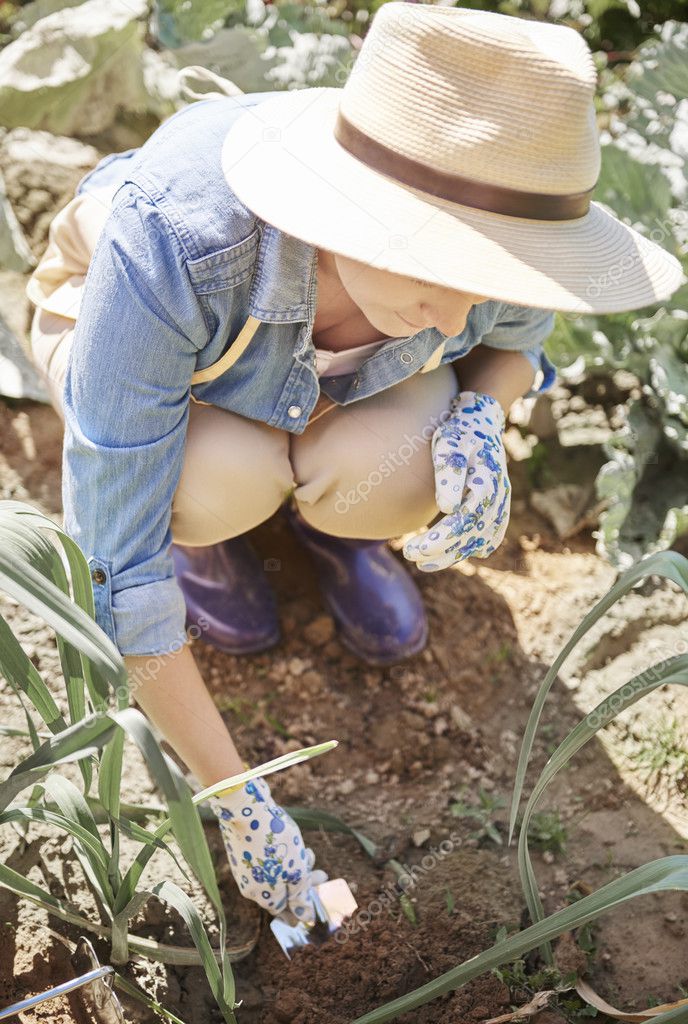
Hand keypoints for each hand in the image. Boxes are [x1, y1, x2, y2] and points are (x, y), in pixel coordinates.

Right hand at [210, 775, 327, 925]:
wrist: (246, 806)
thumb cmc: (274, 841)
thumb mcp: (295, 871)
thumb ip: (300, 896)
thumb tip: (306, 919)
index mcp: (261, 894)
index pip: (281, 910)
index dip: (299, 908)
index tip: (314, 907)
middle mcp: (250, 884)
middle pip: (281, 889)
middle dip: (304, 882)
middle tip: (322, 874)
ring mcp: (245, 865)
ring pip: (275, 872)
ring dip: (296, 866)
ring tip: (310, 853)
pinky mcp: (244, 848)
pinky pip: (267, 859)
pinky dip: (282, 855)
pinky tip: (294, 843)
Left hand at [403, 390, 509, 570]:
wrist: (481, 420)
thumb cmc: (459, 431)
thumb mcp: (449, 443)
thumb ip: (449, 472)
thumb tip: (448, 508)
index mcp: (486, 482)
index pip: (463, 522)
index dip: (441, 540)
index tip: (415, 549)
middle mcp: (498, 495)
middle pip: (472, 535)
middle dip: (442, 551)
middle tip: (412, 556)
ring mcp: (501, 500)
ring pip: (482, 538)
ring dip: (456, 553)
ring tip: (426, 563)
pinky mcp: (498, 502)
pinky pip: (493, 532)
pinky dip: (479, 545)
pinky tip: (461, 554)